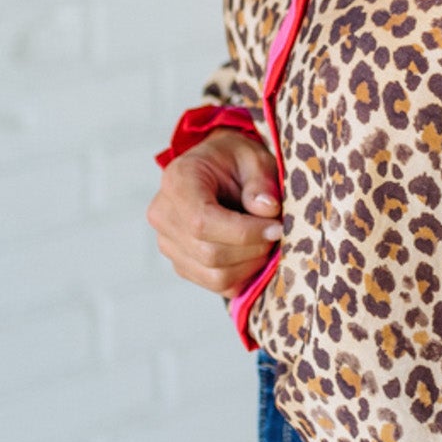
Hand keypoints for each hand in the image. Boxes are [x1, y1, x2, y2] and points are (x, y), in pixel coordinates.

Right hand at [146, 127, 281, 297]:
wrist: (216, 169)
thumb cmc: (234, 160)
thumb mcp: (253, 157)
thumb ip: (260, 181)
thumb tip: (267, 210)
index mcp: (177, 181)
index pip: (202, 221)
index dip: (244, 232)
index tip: (276, 228)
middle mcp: (163, 215)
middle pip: (209, 253)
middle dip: (253, 249)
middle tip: (278, 232)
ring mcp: (168, 243)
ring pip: (214, 275)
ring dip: (251, 264)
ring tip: (266, 240)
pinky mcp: (181, 263)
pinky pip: (216, 284)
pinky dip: (243, 274)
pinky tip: (253, 251)